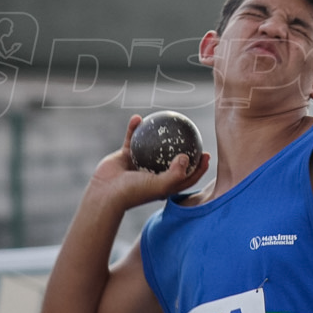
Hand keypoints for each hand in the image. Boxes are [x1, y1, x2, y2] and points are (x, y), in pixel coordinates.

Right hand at [91, 115, 209, 206]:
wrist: (105, 194)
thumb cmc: (133, 193)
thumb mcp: (159, 186)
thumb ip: (175, 173)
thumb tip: (186, 156)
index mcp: (164, 185)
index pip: (187, 177)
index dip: (199, 167)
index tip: (206, 154)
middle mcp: (153, 174)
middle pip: (172, 160)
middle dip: (183, 148)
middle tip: (193, 134)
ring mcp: (139, 164)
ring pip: (152, 145)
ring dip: (158, 133)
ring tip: (167, 119)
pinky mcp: (125, 156)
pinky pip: (132, 138)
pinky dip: (134, 128)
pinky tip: (138, 118)